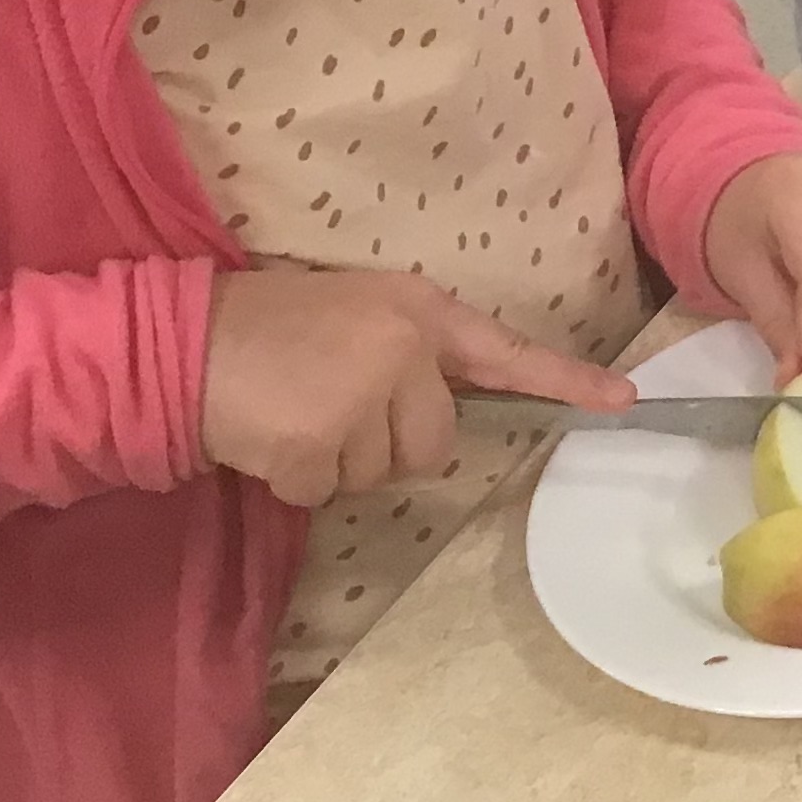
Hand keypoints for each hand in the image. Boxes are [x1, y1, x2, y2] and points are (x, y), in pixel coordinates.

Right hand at [202, 265, 630, 506]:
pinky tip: (269, 435)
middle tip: (329, 405)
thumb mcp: (355, 315)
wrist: (178, 340)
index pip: (504, 351)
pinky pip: (327, 491)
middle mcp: (402, 348)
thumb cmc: (268, 325)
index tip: (623, 402)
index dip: (566, 381)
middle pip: (434, 442)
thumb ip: (409, 355)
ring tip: (294, 410)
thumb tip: (441, 419)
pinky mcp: (319, 442)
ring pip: (383, 472)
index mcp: (416, 310)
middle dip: (386, 442)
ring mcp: (362, 396)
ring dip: (338, 459)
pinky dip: (296, 478)